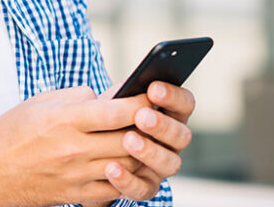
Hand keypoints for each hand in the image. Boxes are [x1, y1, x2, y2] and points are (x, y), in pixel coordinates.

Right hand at [0, 86, 149, 206]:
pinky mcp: (76, 193)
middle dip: (149, 127)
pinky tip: (129, 162)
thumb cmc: (10, 133)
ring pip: (127, 163)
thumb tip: (109, 96)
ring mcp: (77, 174)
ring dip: (142, 151)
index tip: (154, 94)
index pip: (118, 111)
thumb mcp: (41, 102)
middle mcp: (74, 148)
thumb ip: (78, 96)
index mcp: (65, 119)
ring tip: (146, 137)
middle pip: (129, 139)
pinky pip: (114, 187)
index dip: (142, 102)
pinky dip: (127, 175)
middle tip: (158, 116)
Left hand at [103, 81, 195, 201]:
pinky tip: (111, 167)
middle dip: (163, 125)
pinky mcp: (145, 187)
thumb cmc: (106, 121)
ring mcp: (161, 167)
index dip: (173, 96)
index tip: (153, 89)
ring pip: (170, 163)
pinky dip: (128, 179)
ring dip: (150, 151)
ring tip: (128, 140)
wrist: (88, 154)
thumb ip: (125, 95)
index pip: (185, 104)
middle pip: (182, 136)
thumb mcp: (114, 103)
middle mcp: (171, 142)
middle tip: (142, 116)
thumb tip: (129, 85)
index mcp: (170, 115)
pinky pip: (143, 189)